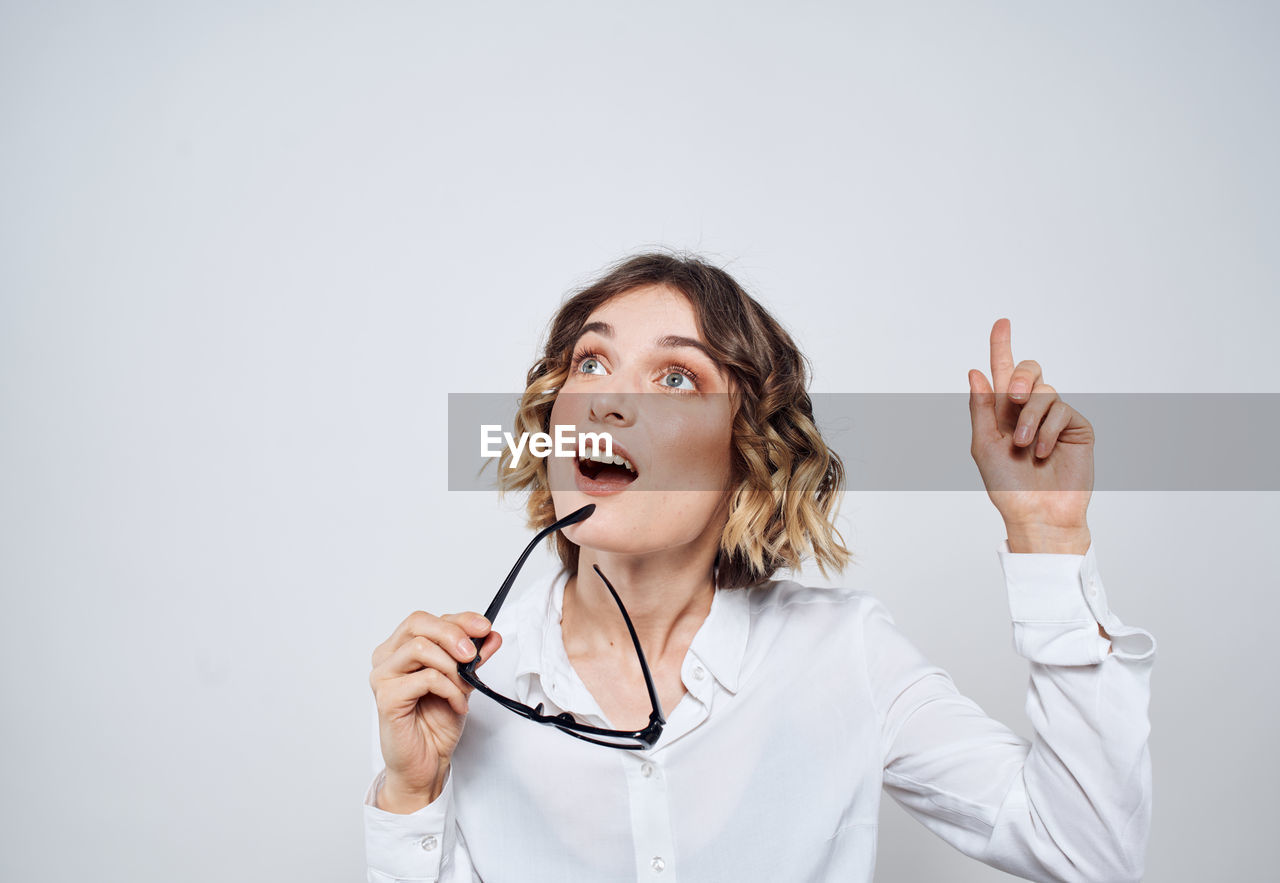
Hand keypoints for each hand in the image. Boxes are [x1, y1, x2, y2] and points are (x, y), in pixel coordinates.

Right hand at [369, 610, 500, 811]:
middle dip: (453, 634)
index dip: (459, 620)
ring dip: (452, 667)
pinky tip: (457, 705)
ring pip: (420, 647)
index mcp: (400, 649)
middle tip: (473, 655)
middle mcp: (387, 658)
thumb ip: (473, 658)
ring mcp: (383, 677)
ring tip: (462, 689)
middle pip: (417, 623)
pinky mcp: (386, 698)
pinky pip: (426, 678)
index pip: (427, 620)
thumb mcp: (462, 682)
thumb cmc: (436, 723)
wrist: (427, 763)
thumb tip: (491, 636)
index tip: (485, 628)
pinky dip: (450, 689)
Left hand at [967, 318, 1094, 548]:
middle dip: (1018, 375)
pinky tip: (1042, 453)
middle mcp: (1029, 410)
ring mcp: (1054, 417)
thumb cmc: (1007, 486)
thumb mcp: (984, 445)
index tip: (1002, 322)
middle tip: (1012, 396)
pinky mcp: (1076, 427)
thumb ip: (981, 407)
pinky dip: (1047, 431)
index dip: (1002, 345)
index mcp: (1003, 411)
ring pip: (1044, 391)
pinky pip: (1061, 410)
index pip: (1002, 372)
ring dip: (1029, 418)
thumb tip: (975, 370)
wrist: (1036, 513)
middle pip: (1029, 370)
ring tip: (1024, 447)